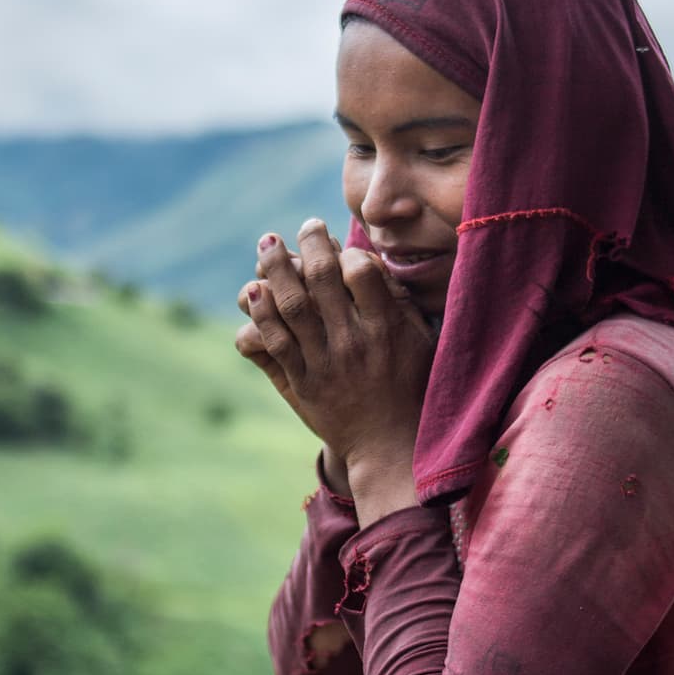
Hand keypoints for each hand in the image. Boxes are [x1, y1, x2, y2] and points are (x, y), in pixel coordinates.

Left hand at [235, 220, 435, 513]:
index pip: (362, 273)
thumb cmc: (411, 389)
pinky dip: (260, 315)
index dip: (349, 253)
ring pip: (291, 306)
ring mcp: (324, 364)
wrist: (390, 448)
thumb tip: (371, 264)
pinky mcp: (302, 383)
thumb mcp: (420, 343)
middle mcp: (353, 343)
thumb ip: (398, 303)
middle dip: (309, 245)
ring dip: (275, 269)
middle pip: (321, 280)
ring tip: (268, 243)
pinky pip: (274, 343)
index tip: (345, 249)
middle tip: (305, 226)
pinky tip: (253, 293)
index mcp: (386, 329)